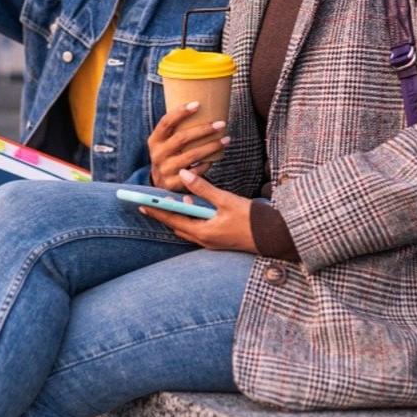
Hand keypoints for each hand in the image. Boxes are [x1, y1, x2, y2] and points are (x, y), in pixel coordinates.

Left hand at [140, 169, 256, 252]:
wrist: (276, 237)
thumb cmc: (252, 220)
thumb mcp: (226, 200)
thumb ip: (203, 188)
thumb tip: (184, 174)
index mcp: (203, 232)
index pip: (172, 220)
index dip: (155, 210)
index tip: (140, 203)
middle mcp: (204, 240)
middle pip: (177, 225)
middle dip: (163, 213)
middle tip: (149, 202)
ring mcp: (212, 242)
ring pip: (187, 228)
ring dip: (178, 215)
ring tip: (169, 201)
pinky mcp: (219, 240)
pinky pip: (197, 229)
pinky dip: (190, 218)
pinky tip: (192, 206)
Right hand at [148, 102, 229, 190]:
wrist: (159, 182)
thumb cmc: (169, 155)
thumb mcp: (164, 142)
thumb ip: (175, 129)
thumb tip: (200, 106)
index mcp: (154, 140)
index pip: (166, 122)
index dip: (180, 112)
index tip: (197, 104)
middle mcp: (157, 154)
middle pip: (181, 138)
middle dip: (203, 130)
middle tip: (221, 123)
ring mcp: (165, 169)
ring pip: (192, 156)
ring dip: (211, 146)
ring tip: (226, 139)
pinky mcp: (173, 183)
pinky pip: (195, 172)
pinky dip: (207, 164)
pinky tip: (217, 157)